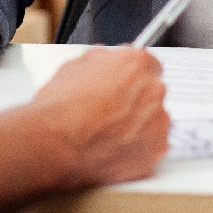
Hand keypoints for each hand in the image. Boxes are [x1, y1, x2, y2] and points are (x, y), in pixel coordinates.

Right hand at [28, 47, 169, 187]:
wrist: (55, 146)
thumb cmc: (61, 109)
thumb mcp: (75, 66)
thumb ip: (101, 61)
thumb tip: (104, 62)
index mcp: (136, 64)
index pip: (147, 64)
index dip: (131, 75)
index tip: (123, 84)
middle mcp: (153, 90)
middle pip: (152, 92)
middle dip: (135, 100)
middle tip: (110, 111)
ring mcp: (158, 123)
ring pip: (154, 120)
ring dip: (138, 124)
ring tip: (109, 133)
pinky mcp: (155, 151)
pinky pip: (152, 146)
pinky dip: (138, 148)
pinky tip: (115, 148)